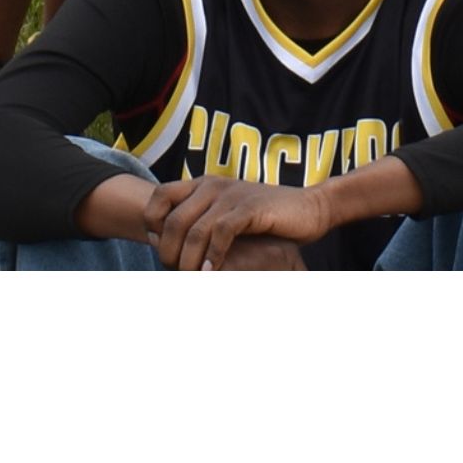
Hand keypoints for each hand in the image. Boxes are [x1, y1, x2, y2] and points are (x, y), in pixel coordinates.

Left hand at [143, 174, 326, 269]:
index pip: (159, 196)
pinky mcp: (250, 208)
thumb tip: (173, 247)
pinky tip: (212, 272)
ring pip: (193, 231)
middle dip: (169, 253)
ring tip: (192, 279)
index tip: (159, 248)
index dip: (151, 224)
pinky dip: (212, 256)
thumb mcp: (229, 214)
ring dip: (188, 261)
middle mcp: (213, 185)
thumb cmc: (266, 219)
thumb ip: (203, 222)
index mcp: (204, 184)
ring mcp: (232, 195)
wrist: (310, 208)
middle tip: (176, 273)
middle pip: (173, 221)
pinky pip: (221, 232)